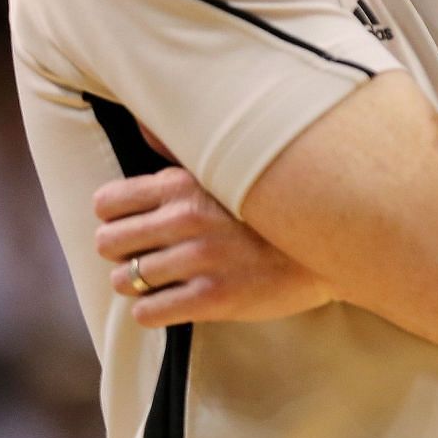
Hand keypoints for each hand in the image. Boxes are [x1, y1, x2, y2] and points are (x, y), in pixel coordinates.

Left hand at [93, 165, 334, 328]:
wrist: (329, 246)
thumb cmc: (274, 207)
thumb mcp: (229, 167)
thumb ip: (180, 150)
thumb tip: (142, 124)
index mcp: (184, 184)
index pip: (108, 202)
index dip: (114, 217)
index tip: (133, 225)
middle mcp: (186, 219)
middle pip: (108, 243)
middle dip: (122, 252)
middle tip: (144, 255)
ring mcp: (199, 260)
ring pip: (125, 280)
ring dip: (137, 283)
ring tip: (160, 280)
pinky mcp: (213, 298)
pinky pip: (148, 313)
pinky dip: (152, 310)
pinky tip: (173, 301)